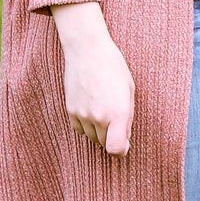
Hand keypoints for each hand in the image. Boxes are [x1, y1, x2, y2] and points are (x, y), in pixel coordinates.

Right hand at [50, 2, 134, 154]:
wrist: (87, 50)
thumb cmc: (113, 67)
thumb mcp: (129, 91)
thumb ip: (127, 118)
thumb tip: (124, 141)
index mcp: (118, 113)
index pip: (116, 149)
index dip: (121, 150)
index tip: (124, 143)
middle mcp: (99, 117)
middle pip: (104, 144)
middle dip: (111, 137)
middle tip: (115, 119)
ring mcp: (82, 114)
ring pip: (91, 137)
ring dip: (98, 131)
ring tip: (103, 109)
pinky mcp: (71, 110)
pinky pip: (79, 129)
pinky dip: (86, 125)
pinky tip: (91, 108)